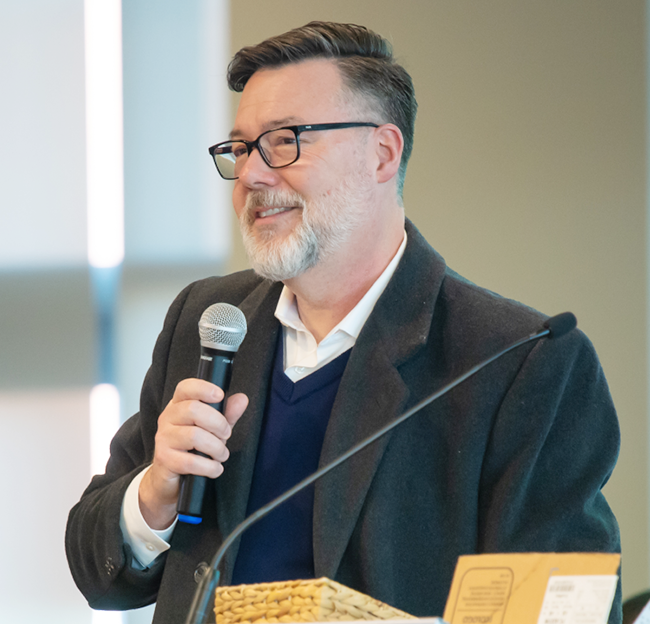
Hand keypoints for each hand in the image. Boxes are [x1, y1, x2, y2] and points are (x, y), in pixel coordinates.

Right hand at [138, 379, 247, 528]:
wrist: (170, 478)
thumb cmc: (192, 448)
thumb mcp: (212, 428)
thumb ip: (227, 413)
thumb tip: (241, 399)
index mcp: (178, 405)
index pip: (185, 387)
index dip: (203, 388)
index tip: (220, 395)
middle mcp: (167, 418)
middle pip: (193, 409)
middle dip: (218, 423)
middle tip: (226, 435)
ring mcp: (163, 438)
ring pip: (194, 436)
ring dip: (216, 448)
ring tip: (221, 455)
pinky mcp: (163, 459)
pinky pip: (190, 462)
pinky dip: (209, 467)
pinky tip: (215, 468)